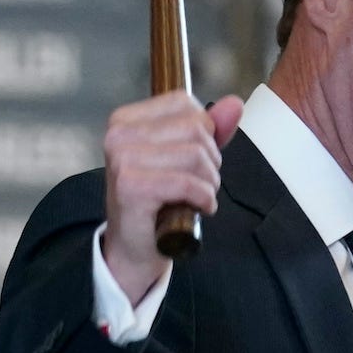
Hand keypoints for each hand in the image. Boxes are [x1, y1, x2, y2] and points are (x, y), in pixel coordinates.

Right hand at [101, 92, 244, 302]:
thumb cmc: (157, 201)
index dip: (204, 132)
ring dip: (209, 182)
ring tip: (196, 197)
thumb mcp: (185, 158)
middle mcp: (118, 134)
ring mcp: (122, 159)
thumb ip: (210, 129)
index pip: (184, 103)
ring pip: (196, 155)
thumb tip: (234, 104)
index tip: (192, 159)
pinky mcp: (131, 187)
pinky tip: (197, 208)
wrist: (134, 249)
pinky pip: (188, 183)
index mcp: (125, 119)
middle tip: (197, 184)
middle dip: (210, 159)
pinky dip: (204, 198)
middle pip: (195, 128)